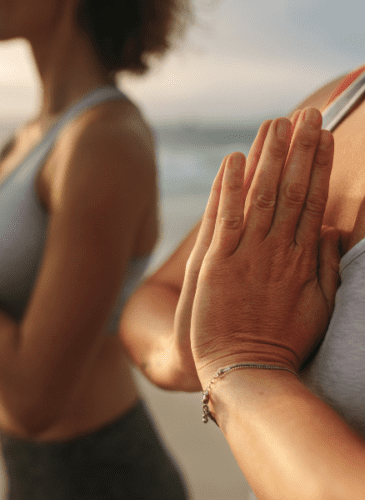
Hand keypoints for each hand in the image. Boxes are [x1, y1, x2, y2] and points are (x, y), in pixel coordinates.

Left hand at [188, 108, 340, 384]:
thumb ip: (328, 266)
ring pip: (260, 197)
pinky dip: (230, 187)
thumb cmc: (281, 340)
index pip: (313, 202)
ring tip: (275, 124)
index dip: (319, 168)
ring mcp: (245, 255)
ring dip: (268, 158)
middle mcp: (276, 250)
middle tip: (306, 116)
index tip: (324, 139)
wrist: (244, 368)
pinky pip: (224, 218)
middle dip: (299, 151)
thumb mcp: (318, 305)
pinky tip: (235, 158)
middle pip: (290, 191)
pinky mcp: (215, 263)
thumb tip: (334, 229)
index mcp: (302, 259)